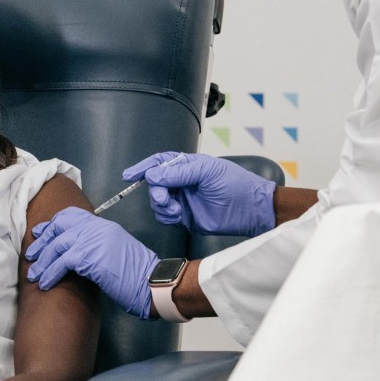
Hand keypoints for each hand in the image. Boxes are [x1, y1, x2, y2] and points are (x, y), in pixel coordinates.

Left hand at [26, 207, 158, 319]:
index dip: (52, 224)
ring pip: (57, 245)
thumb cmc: (138, 275)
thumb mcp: (116, 252)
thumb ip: (97, 246)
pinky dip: (50, 273)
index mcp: (103, 226)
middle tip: (31, 255)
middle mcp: (97, 228)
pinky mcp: (89, 257)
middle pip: (60, 226)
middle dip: (42, 241)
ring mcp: (93, 240)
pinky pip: (61, 262)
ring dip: (43, 262)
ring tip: (34, 275)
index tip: (40, 233)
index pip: (71, 216)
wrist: (152, 283)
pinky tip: (46, 283)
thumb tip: (76, 255)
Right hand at [123, 152, 276, 236]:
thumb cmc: (234, 184)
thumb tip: (152, 174)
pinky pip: (165, 216)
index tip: (129, 176)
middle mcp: (182, 182)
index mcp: (187, 166)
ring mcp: (183, 200)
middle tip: (166, 198)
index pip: (159, 163)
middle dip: (156, 191)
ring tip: (176, 209)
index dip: (143, 168)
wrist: (250, 210)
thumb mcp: (206, 172)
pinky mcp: (185, 217)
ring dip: (161, 206)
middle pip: (155, 184)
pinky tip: (178, 216)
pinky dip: (166, 217)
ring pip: (157, 202)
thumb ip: (178, 173)